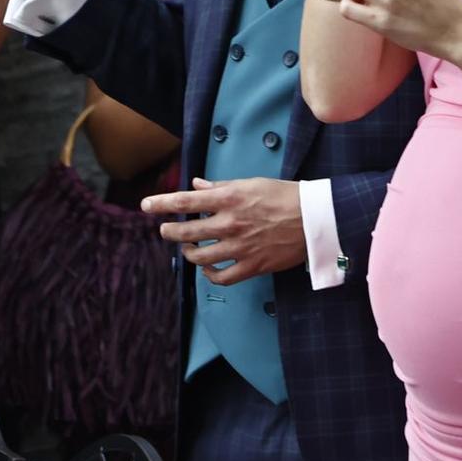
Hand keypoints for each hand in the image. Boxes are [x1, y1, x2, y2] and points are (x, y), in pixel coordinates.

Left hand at [144, 177, 305, 284]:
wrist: (316, 218)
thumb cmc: (285, 196)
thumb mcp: (252, 183)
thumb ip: (221, 186)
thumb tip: (196, 186)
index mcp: (230, 199)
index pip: (185, 202)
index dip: (161, 204)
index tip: (146, 206)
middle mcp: (230, 224)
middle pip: (186, 232)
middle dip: (169, 232)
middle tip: (166, 230)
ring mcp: (239, 248)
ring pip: (199, 256)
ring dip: (188, 252)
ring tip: (188, 248)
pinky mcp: (251, 266)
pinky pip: (221, 277)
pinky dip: (209, 274)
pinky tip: (207, 268)